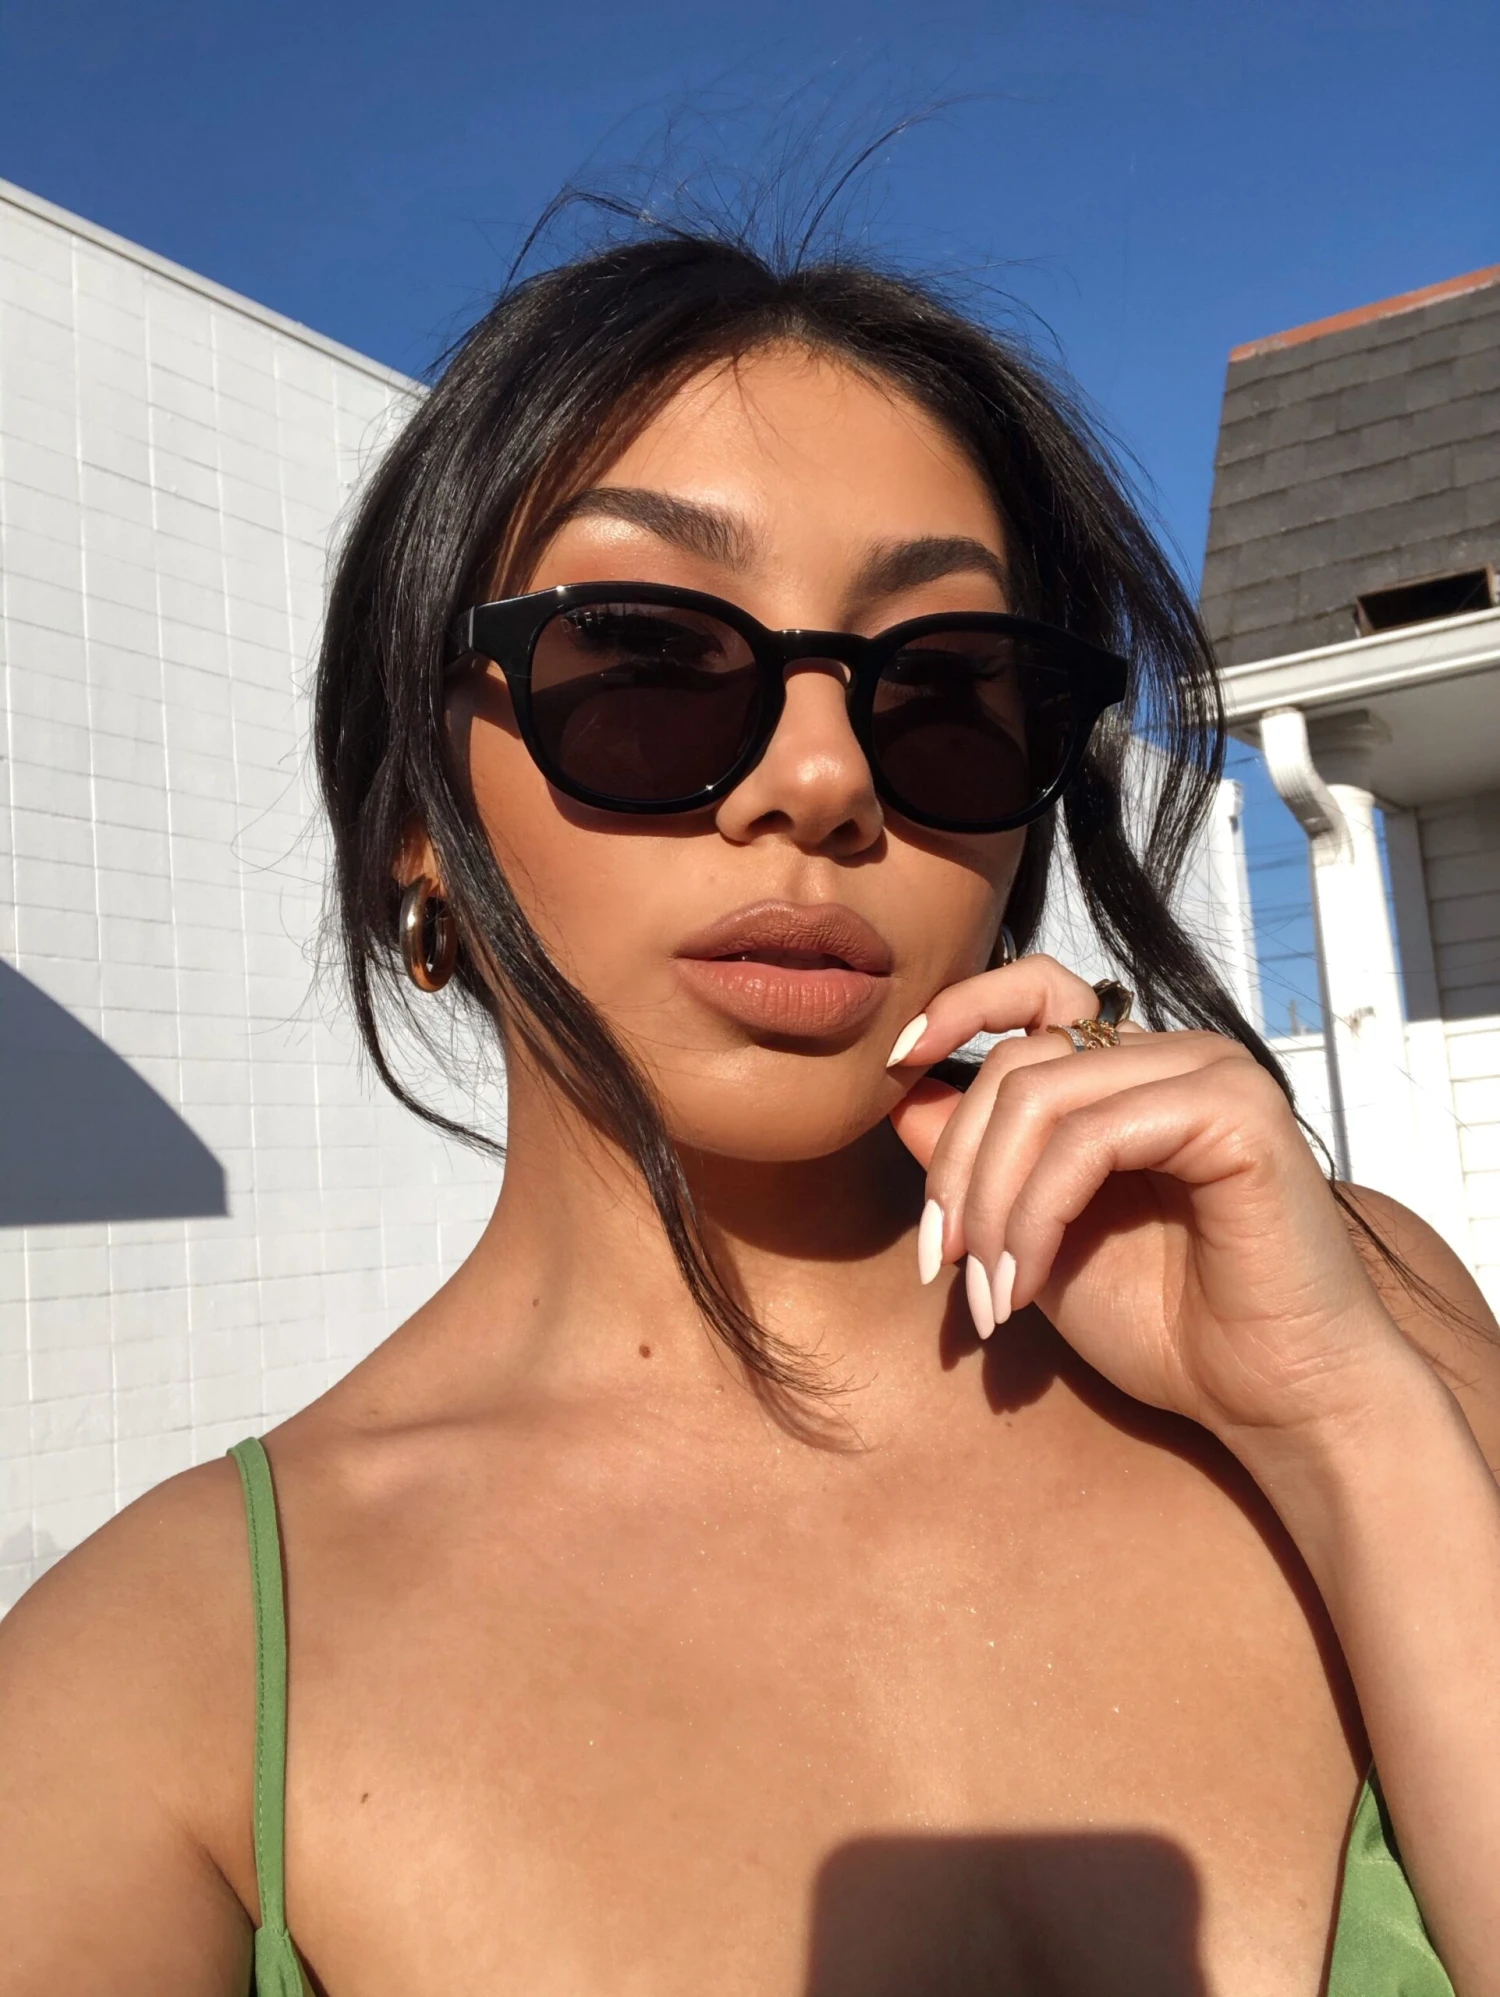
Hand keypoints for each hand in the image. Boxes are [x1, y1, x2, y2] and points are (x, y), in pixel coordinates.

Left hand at [886, 955, 1421, 1444]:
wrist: (1269, 1400)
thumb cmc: (1168, 1327)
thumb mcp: (1037, 1235)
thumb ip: (979, 1163)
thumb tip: (901, 1092)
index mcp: (1136, 1071)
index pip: (1036, 991)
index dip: (956, 1009)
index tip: (893, 1065)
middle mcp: (1176, 1055)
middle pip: (1015, 1063)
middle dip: (957, 1171)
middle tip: (942, 1264)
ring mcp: (1212, 1072)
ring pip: (1041, 1098)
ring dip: (992, 1205)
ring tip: (988, 1293)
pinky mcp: (1235, 1110)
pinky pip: (1091, 1139)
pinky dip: (1037, 1215)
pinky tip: (1027, 1283)